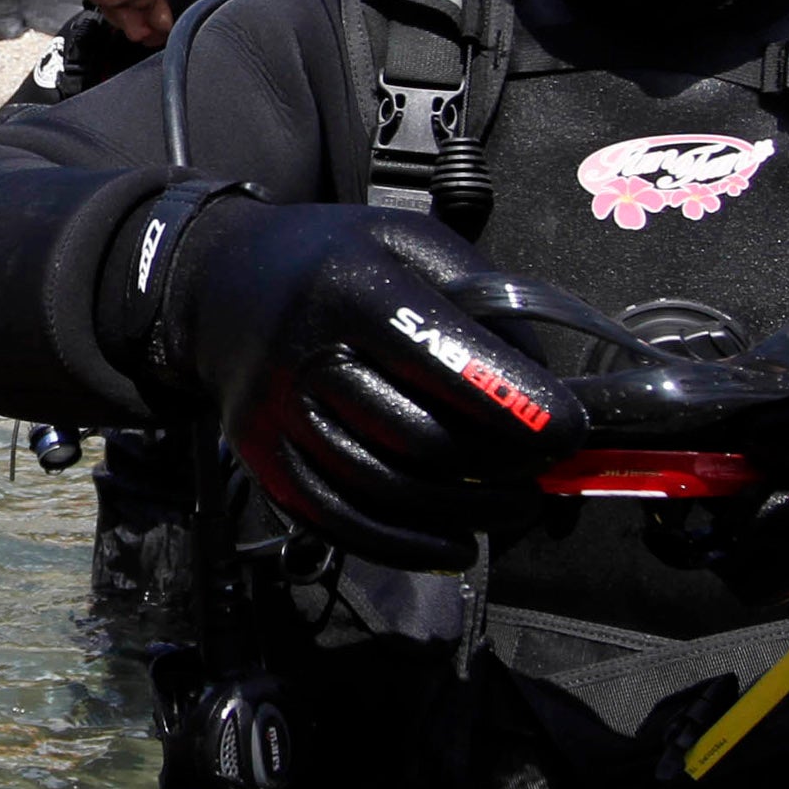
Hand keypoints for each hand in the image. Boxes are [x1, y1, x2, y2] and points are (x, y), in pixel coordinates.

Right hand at [150, 199, 578, 567]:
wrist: (218, 283)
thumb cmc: (336, 259)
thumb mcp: (410, 240)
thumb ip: (482, 297)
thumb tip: (544, 381)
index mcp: (353, 287)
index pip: (446, 360)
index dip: (519, 407)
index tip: (569, 432)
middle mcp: (306, 354)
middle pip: (422, 439)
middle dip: (502, 468)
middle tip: (543, 471)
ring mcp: (277, 415)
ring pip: (386, 491)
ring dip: (466, 514)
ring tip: (513, 506)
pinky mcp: (262, 459)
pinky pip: (339, 522)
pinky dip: (405, 547)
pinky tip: (453, 543)